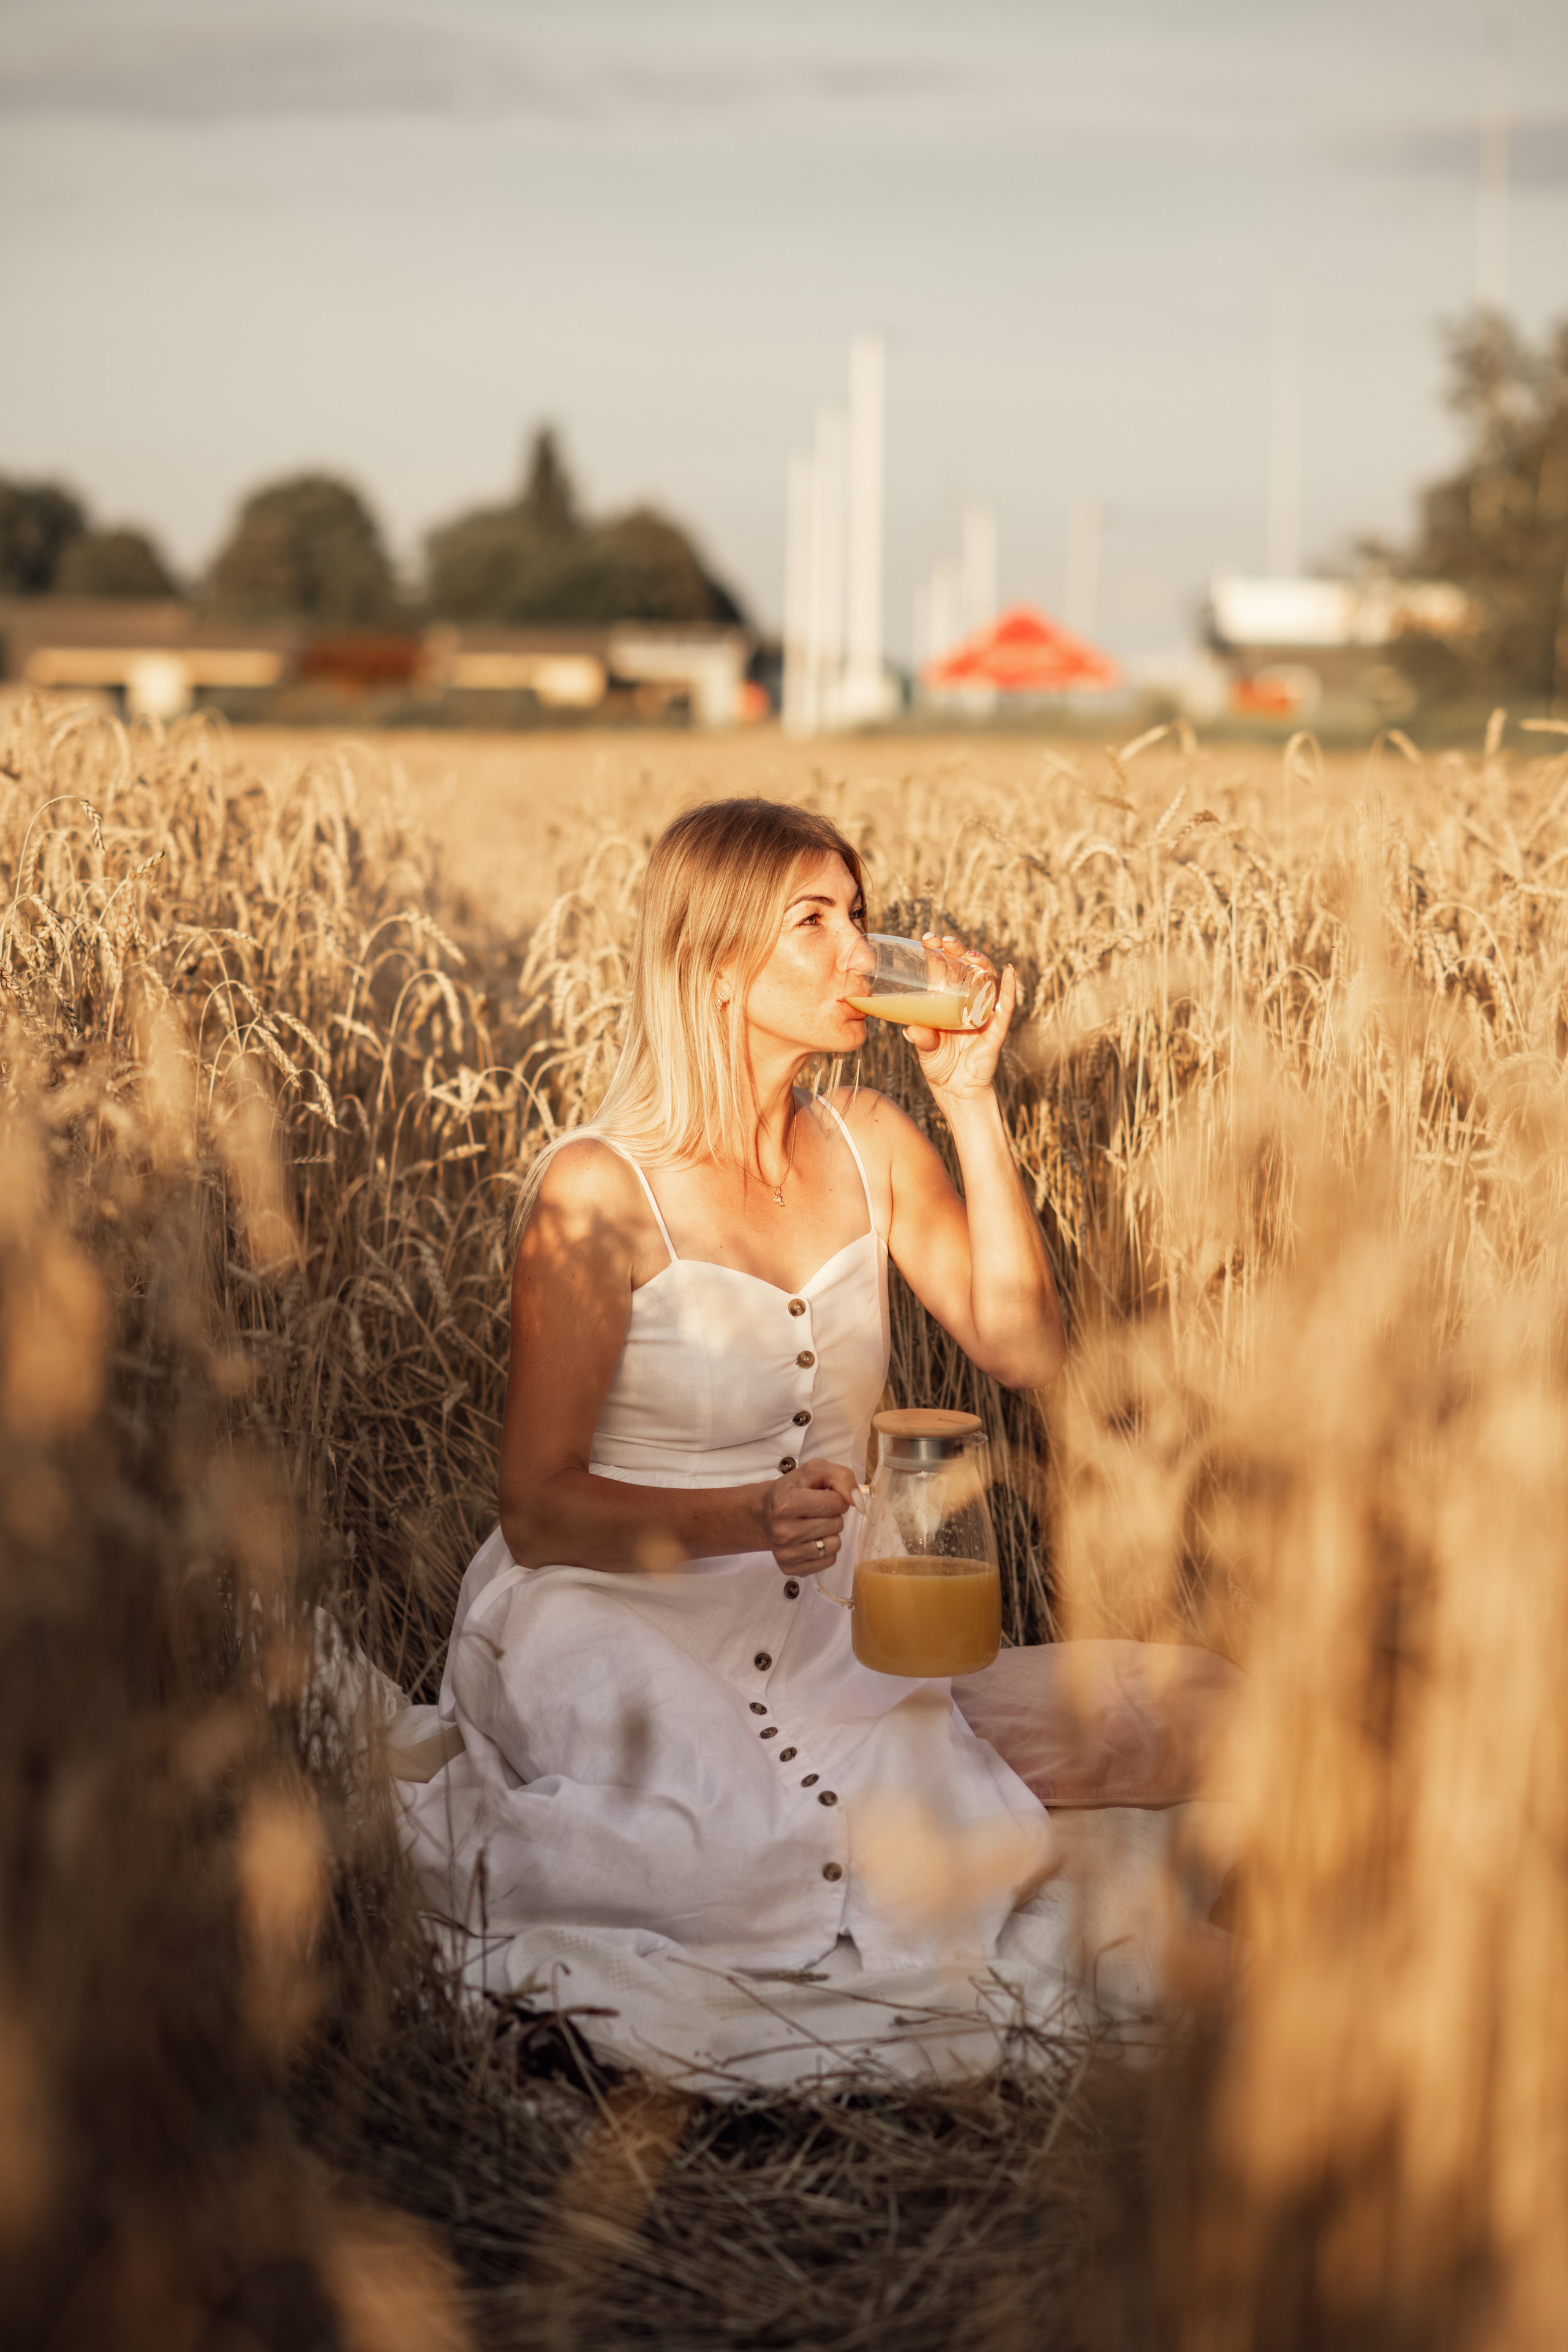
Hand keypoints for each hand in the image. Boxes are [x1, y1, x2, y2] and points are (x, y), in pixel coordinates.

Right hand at [760, 1459, 858, 1573]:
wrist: (763, 1514)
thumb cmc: (791, 1491)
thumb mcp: (813, 1471)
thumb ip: (841, 1477)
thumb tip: (858, 1501)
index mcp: (786, 1503)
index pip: (836, 1503)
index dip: (838, 1498)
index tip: (825, 1497)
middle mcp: (783, 1531)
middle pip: (837, 1524)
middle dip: (832, 1515)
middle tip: (815, 1511)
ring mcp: (786, 1552)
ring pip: (834, 1545)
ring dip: (830, 1533)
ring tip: (814, 1525)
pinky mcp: (790, 1567)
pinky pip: (828, 1561)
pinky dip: (825, 1550)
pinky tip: (810, 1540)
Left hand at [905, 935, 1014, 1099]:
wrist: (956, 1092)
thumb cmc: (940, 1066)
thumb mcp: (925, 1049)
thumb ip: (921, 1038)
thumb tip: (911, 1028)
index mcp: (948, 1003)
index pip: (945, 970)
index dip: (939, 953)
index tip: (928, 939)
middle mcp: (967, 1003)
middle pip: (967, 968)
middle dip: (958, 951)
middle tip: (945, 941)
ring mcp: (983, 1014)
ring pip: (986, 981)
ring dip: (981, 963)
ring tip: (969, 953)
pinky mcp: (996, 1030)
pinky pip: (1005, 1008)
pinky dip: (1009, 990)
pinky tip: (1009, 972)